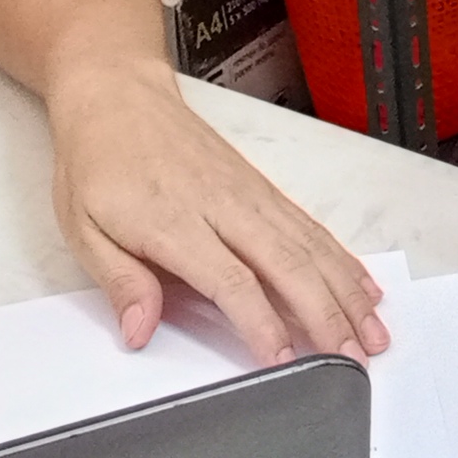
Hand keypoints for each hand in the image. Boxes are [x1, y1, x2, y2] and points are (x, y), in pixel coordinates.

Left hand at [48, 70, 383, 365]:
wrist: (118, 96)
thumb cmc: (100, 162)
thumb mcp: (83, 227)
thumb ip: (120, 281)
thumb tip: (139, 330)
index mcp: (175, 222)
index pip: (230, 280)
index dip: (261, 323)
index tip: (282, 360)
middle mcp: (223, 206)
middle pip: (288, 266)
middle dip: (326, 317)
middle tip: (352, 362)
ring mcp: (249, 195)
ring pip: (310, 249)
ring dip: (346, 294)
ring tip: (373, 335)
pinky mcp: (263, 189)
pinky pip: (311, 228)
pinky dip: (343, 260)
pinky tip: (363, 288)